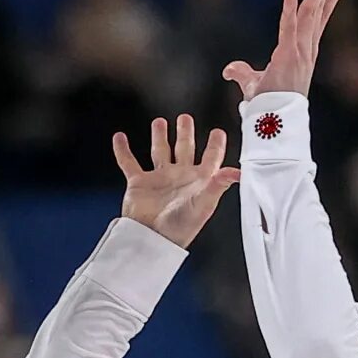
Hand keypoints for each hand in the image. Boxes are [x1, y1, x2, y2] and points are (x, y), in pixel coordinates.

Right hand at [113, 114, 239, 248]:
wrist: (151, 239)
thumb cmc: (180, 227)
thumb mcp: (204, 203)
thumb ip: (219, 184)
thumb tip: (238, 172)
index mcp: (198, 181)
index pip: (210, 158)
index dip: (215, 145)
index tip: (218, 132)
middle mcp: (179, 177)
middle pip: (184, 149)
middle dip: (185, 133)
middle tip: (185, 119)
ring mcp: (159, 179)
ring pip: (159, 152)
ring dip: (159, 137)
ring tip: (159, 122)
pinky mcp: (139, 183)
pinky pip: (129, 163)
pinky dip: (123, 150)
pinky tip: (120, 138)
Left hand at [222, 0, 351, 100]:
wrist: (271, 124)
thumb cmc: (266, 106)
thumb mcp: (254, 83)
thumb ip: (244, 72)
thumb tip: (229, 70)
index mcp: (305, 49)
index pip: (321, 15)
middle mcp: (307, 47)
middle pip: (321, 8)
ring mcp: (301, 51)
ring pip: (312, 12)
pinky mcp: (288, 56)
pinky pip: (290, 27)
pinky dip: (290, 9)